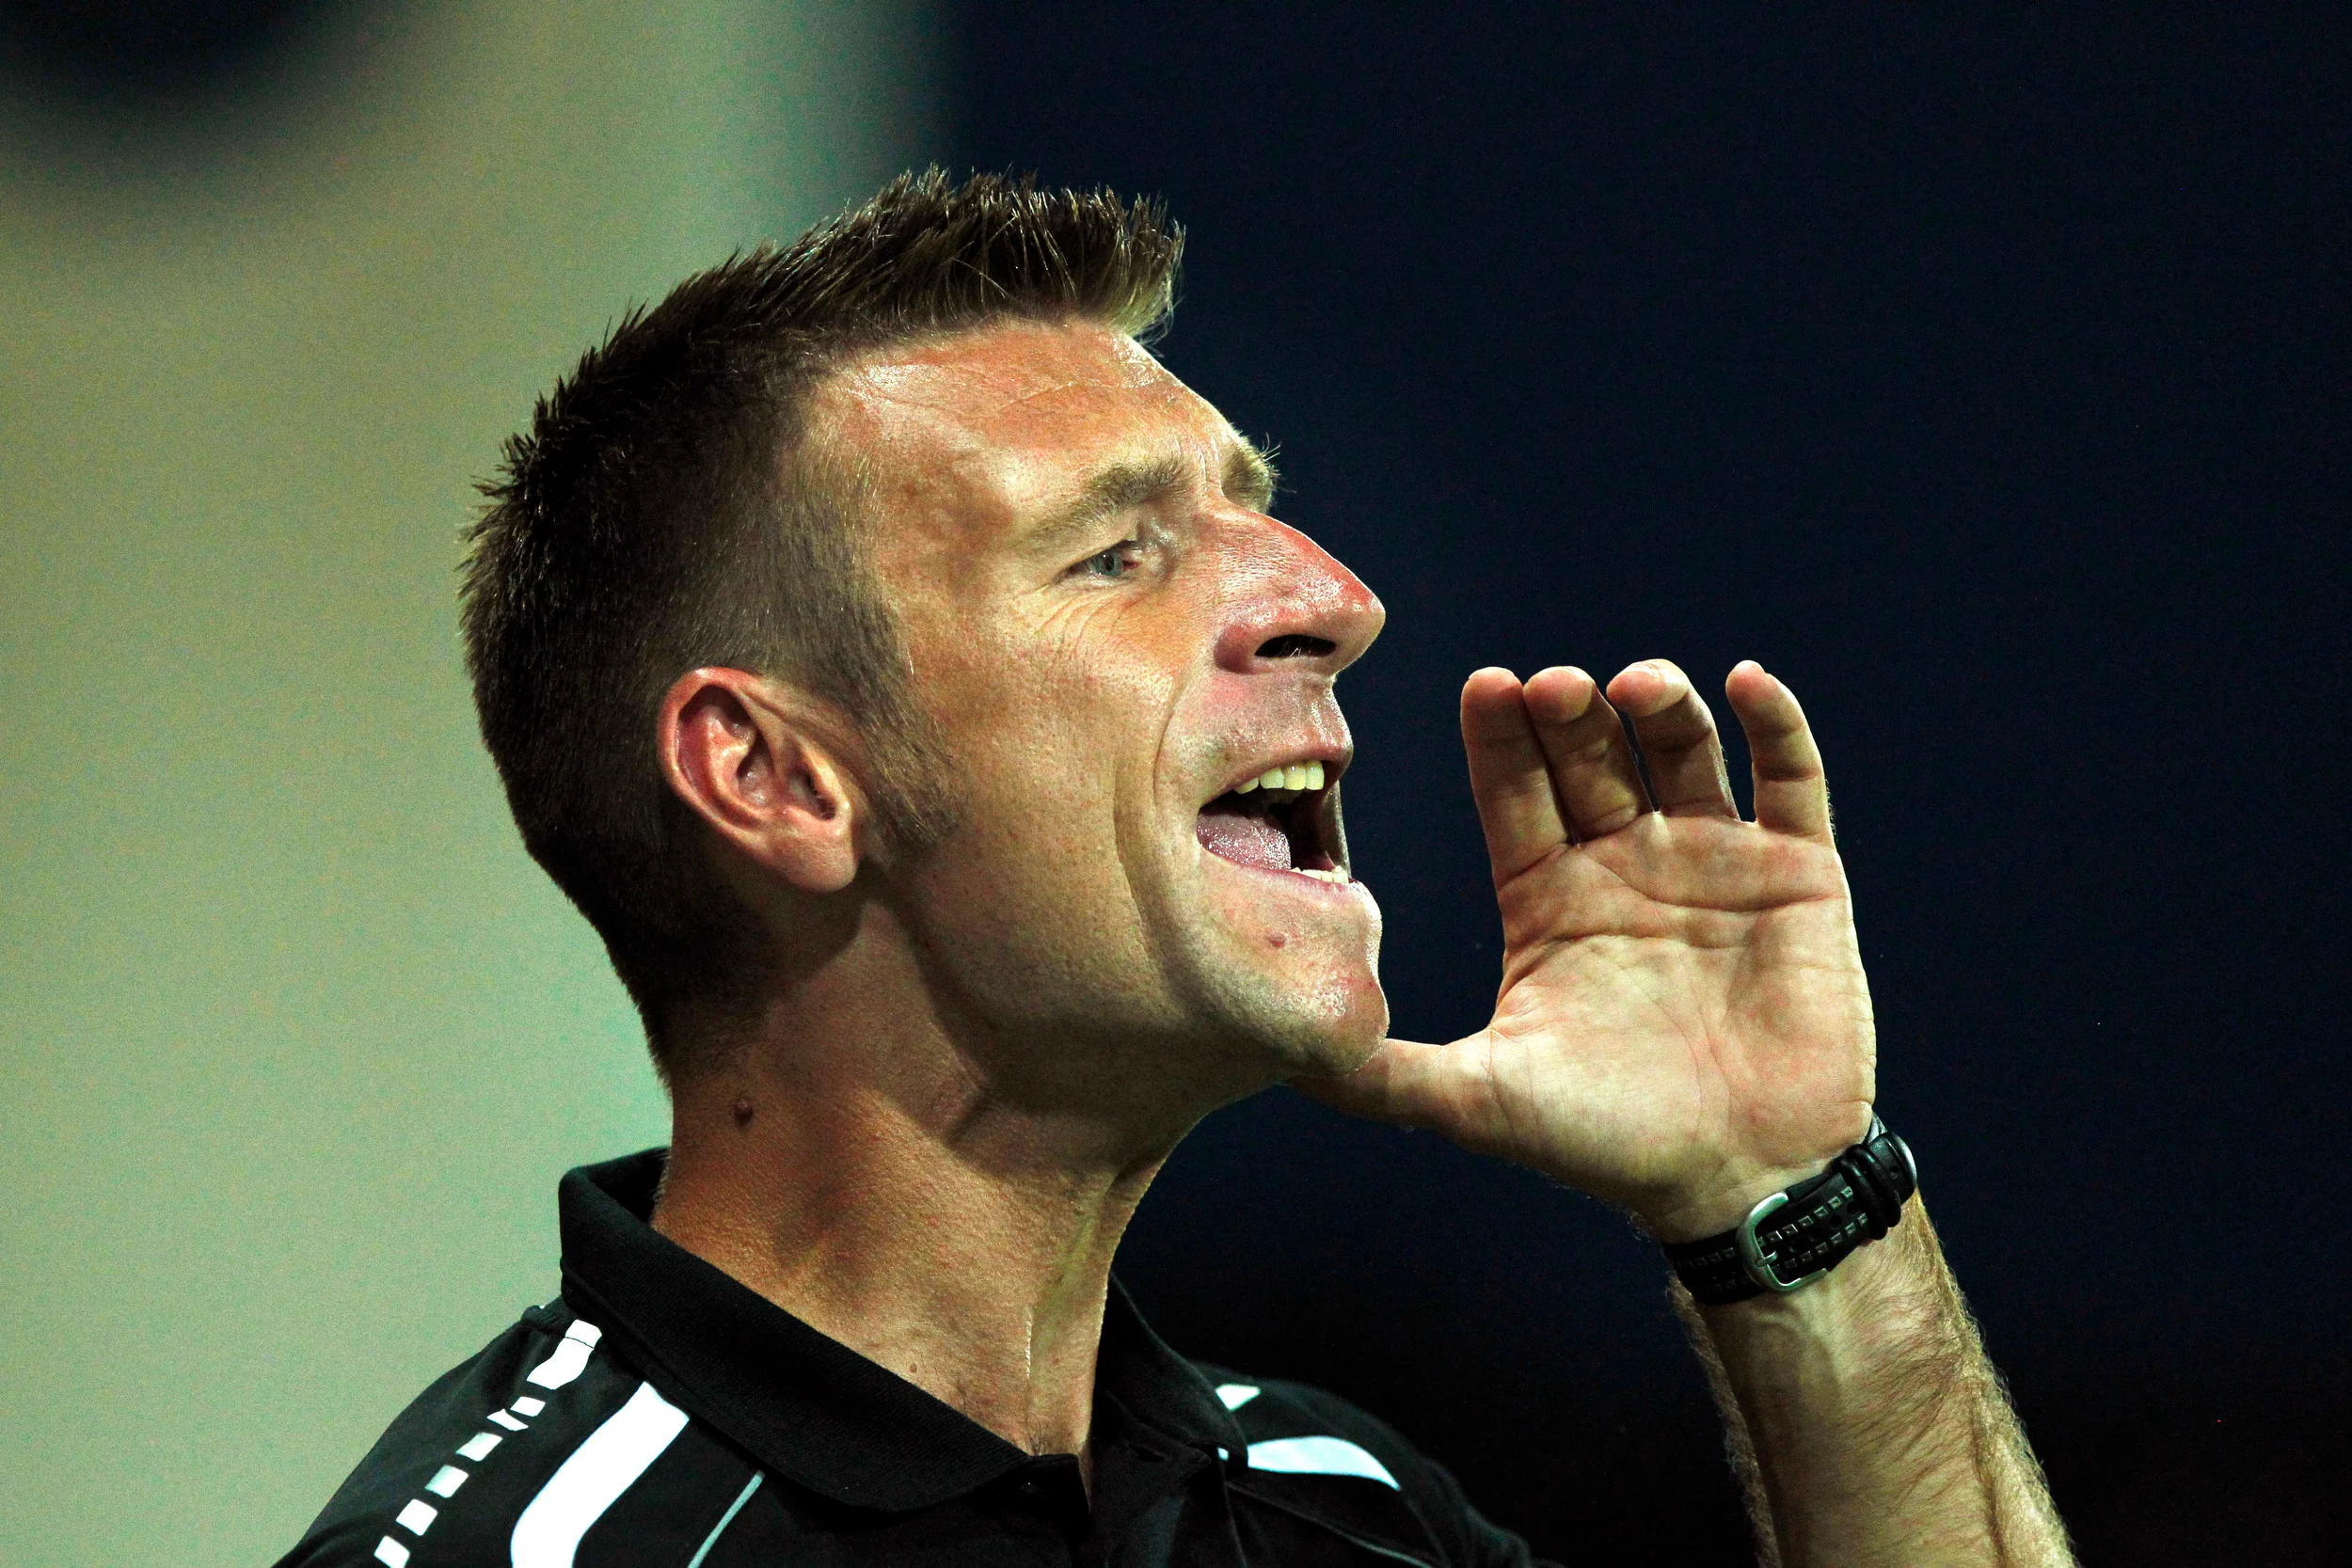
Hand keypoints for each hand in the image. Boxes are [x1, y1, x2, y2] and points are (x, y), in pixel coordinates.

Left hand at [1303, 659, 1875, 1241]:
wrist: (1740, 1184)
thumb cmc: (1607, 1145)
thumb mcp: (1477, 1102)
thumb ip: (1380, 1074)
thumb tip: (1275, 1057)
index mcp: (1548, 897)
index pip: (1515, 794)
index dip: (1500, 742)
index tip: (1484, 686)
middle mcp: (1625, 864)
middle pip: (1590, 757)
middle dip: (1569, 716)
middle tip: (1551, 688)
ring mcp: (1714, 862)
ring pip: (1683, 752)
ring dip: (1661, 707)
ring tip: (1637, 686)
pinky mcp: (1799, 877)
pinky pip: (1791, 783)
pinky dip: (1778, 730)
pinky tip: (1752, 683)